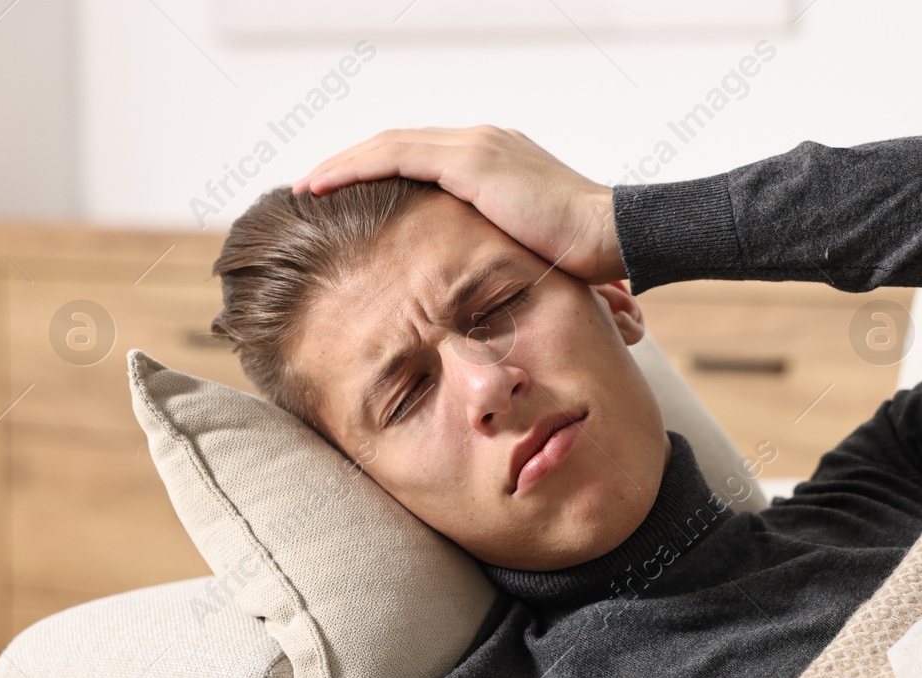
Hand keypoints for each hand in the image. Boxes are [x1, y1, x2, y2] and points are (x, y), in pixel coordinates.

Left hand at [292, 125, 624, 283]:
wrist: (615, 236)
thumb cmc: (586, 259)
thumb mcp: (529, 253)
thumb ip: (498, 253)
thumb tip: (479, 291)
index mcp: (496, 162)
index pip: (423, 160)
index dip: (381, 176)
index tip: (347, 201)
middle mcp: (483, 143)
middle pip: (399, 147)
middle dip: (353, 167)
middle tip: (313, 190)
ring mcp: (477, 148)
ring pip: (389, 146)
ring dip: (342, 166)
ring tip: (306, 188)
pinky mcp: (473, 162)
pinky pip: (395, 156)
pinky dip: (353, 168)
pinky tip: (320, 185)